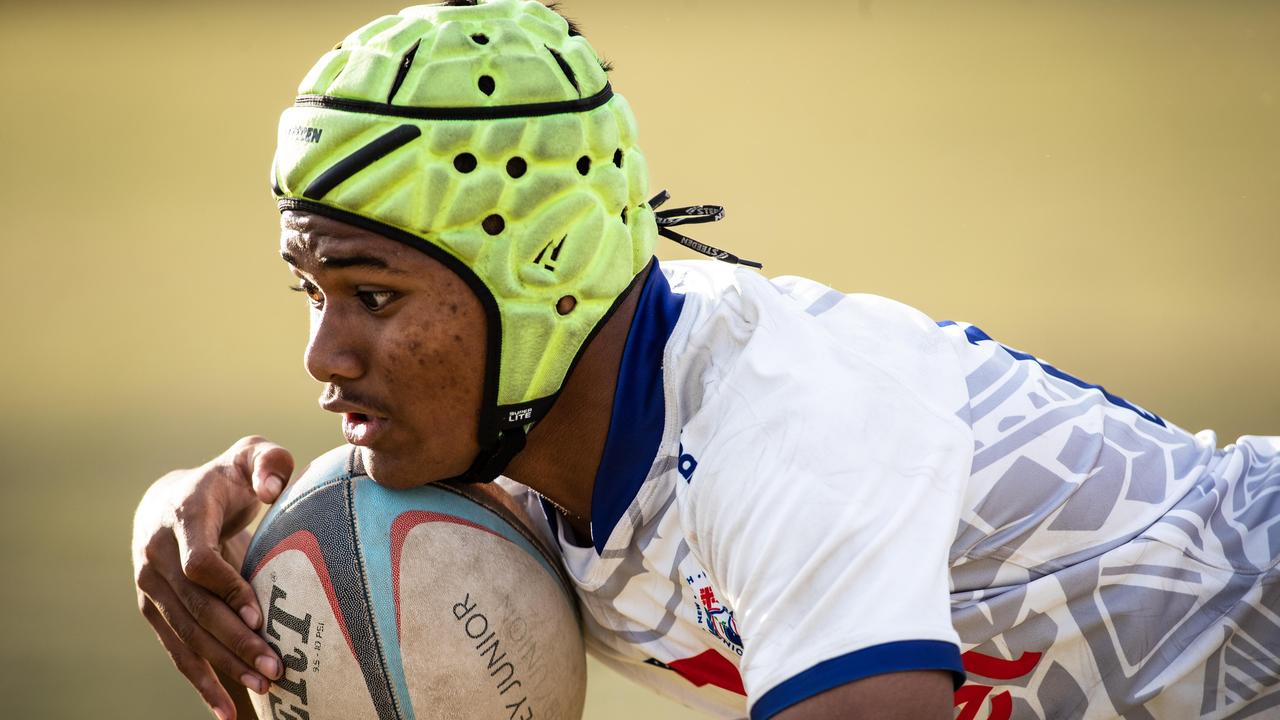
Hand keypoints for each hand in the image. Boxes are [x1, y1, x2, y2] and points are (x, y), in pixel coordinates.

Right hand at [131, 435, 294, 719]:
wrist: (168, 499)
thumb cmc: (225, 479)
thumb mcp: (249, 455)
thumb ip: (267, 460)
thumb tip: (271, 490)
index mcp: (182, 516)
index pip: (199, 560)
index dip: (228, 588)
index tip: (259, 613)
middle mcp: (158, 555)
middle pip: (196, 608)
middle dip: (235, 641)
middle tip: (275, 666)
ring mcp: (151, 586)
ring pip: (187, 635)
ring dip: (224, 666)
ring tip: (264, 687)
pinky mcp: (153, 610)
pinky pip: (177, 650)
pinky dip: (201, 681)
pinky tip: (229, 710)